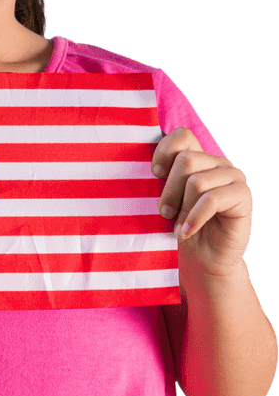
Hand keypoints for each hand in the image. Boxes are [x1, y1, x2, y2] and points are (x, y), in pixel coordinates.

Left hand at [151, 127, 252, 278]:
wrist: (204, 259)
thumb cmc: (183, 227)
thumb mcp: (169, 200)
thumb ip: (164, 179)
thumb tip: (152, 165)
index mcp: (199, 158)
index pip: (183, 136)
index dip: (164, 150)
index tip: (155, 174)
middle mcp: (217, 163)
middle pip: (186, 160)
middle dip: (169, 190)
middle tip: (165, 213)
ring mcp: (233, 176)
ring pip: (197, 181)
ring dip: (182, 209)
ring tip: (178, 228)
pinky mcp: (243, 195)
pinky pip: (212, 199)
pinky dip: (194, 217)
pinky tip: (186, 231)